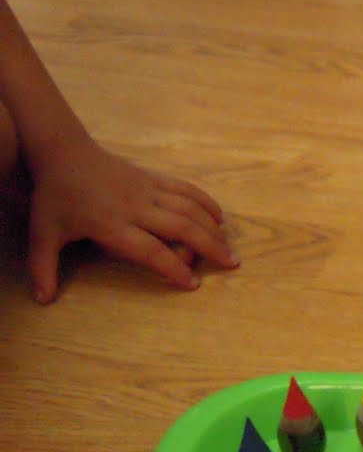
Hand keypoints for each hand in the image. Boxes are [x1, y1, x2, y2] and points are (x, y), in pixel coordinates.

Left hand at [25, 136, 237, 302]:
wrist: (63, 151)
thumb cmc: (55, 196)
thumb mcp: (42, 233)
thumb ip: (42, 268)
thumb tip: (42, 300)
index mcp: (111, 224)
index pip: (149, 249)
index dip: (172, 267)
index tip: (192, 283)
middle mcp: (135, 207)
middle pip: (181, 227)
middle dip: (209, 247)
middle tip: (231, 263)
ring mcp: (147, 189)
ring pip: (188, 208)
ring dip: (212, 227)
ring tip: (230, 246)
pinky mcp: (153, 177)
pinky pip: (185, 188)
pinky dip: (205, 202)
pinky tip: (219, 217)